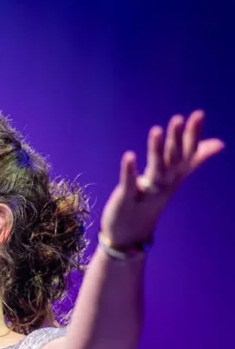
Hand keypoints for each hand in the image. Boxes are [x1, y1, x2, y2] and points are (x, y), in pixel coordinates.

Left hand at [100, 110, 223, 245]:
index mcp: (175, 176)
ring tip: (156, 130)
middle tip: (178, 118)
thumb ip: (194, 159)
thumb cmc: (151, 201)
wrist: (130, 234)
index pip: (188, 153)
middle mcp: (165, 183)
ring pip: (155, 170)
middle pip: (173, 160)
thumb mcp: (174, 179)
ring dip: (155, 151)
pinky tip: (129, 155)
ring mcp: (147, 192)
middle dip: (176, 140)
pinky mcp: (127, 199)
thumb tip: (220, 143)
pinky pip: (130, 184)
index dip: (193, 135)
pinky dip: (130, 171)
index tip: (198, 114)